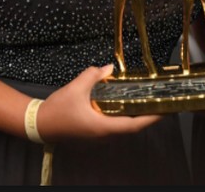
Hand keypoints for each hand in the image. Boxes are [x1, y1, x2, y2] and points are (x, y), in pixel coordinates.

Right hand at [37, 65, 161, 140]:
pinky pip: (114, 125)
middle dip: (148, 114)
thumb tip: (109, 68)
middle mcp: (104, 135)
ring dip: (136, 115)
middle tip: (160, 101)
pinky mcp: (94, 133)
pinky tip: (125, 103)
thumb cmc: (58, 109)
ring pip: (123, 127)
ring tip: (147, 100)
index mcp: (103, 127)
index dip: (152, 117)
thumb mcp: (76, 87)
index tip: (166, 110)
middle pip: (132, 126)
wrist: (38, 124)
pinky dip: (123, 115)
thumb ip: (94, 75)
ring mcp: (99, 136)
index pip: (134, 125)